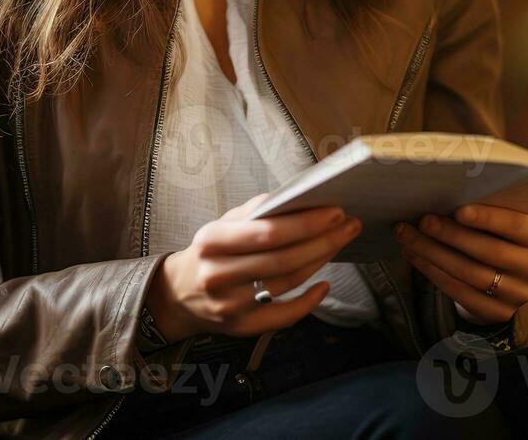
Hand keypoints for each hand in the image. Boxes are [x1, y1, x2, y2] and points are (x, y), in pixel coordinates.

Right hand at [147, 192, 362, 339]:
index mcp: (211, 241)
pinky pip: (283, 316)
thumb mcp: (220, 225)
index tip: (335, 211)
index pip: (266, 233)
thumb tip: (296, 198)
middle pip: (281, 259)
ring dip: (319, 262)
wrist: (178, 295)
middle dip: (322, 241)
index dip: (304, 223)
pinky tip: (324, 285)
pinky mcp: (241, 327)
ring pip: (286, 283)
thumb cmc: (208, 252)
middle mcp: (218, 275)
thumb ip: (255, 212)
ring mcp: (230, 305)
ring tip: (340, 242)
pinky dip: (308, 302)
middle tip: (349, 225)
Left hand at [392, 203, 527, 324]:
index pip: (516, 226)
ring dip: (434, 253)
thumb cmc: (497, 237)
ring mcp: (519, 294)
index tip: (459, 210)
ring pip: (470, 273)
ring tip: (408, 237)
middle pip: (489, 252)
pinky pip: (460, 292)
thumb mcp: (501, 223)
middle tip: (423, 221)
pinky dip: (433, 272)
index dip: (488, 218)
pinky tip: (415, 256)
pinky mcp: (498, 312)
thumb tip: (443, 195)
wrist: (505, 278)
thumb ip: (485, 211)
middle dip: (451, 235)